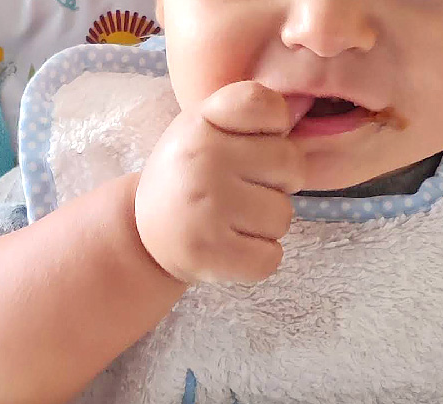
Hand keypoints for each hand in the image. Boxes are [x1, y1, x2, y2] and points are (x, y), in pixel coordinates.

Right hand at [135, 81, 305, 284]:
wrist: (143, 235)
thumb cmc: (188, 178)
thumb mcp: (202, 130)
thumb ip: (246, 119)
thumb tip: (299, 120)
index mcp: (201, 122)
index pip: (267, 106)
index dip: (275, 127)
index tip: (255, 143)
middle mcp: (203, 160)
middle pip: (291, 166)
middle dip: (278, 184)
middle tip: (244, 193)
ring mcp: (207, 208)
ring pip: (283, 216)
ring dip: (267, 225)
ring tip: (234, 223)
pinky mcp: (211, 252)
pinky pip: (272, 257)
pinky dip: (260, 258)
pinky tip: (234, 248)